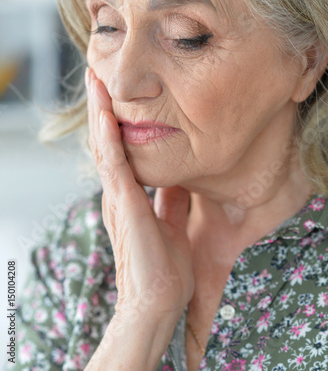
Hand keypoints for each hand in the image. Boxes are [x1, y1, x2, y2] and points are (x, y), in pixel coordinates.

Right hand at [85, 67, 194, 326]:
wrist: (159, 303)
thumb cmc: (165, 269)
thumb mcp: (172, 223)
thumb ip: (171, 201)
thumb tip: (179, 180)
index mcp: (128, 196)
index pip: (117, 150)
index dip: (113, 122)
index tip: (114, 94)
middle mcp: (118, 192)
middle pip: (106, 141)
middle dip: (101, 108)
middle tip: (98, 76)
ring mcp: (118, 197)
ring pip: (104, 146)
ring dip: (100, 112)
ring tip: (96, 81)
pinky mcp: (124, 204)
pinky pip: (114, 164)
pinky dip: (108, 138)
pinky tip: (105, 115)